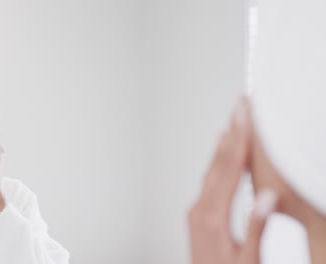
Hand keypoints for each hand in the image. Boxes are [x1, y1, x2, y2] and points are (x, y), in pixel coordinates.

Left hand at [187, 96, 277, 263]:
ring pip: (213, 169)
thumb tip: (267, 196)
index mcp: (212, 216)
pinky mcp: (198, 215)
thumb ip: (256, 228)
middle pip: (219, 163)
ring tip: (233, 120)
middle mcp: (200, 209)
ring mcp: (197, 211)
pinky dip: (217, 161)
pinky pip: (209, 180)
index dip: (241, 140)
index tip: (247, 116)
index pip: (230, 170)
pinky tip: (221, 151)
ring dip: (224, 143)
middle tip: (239, 104)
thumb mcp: (247, 260)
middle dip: (232, 131)